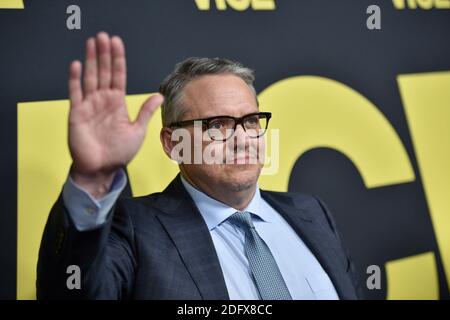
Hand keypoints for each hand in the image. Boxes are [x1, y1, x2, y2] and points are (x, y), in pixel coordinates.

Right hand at [68, 32, 162, 196]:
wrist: (103, 169)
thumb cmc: (119, 153)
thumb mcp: (137, 131)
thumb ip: (145, 112)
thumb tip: (159, 95)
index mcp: (117, 103)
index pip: (118, 76)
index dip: (117, 60)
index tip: (117, 43)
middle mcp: (103, 101)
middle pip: (103, 72)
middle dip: (104, 54)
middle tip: (103, 36)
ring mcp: (89, 106)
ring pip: (89, 78)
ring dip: (90, 60)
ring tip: (92, 42)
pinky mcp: (77, 114)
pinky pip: (75, 94)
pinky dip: (75, 79)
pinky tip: (76, 65)